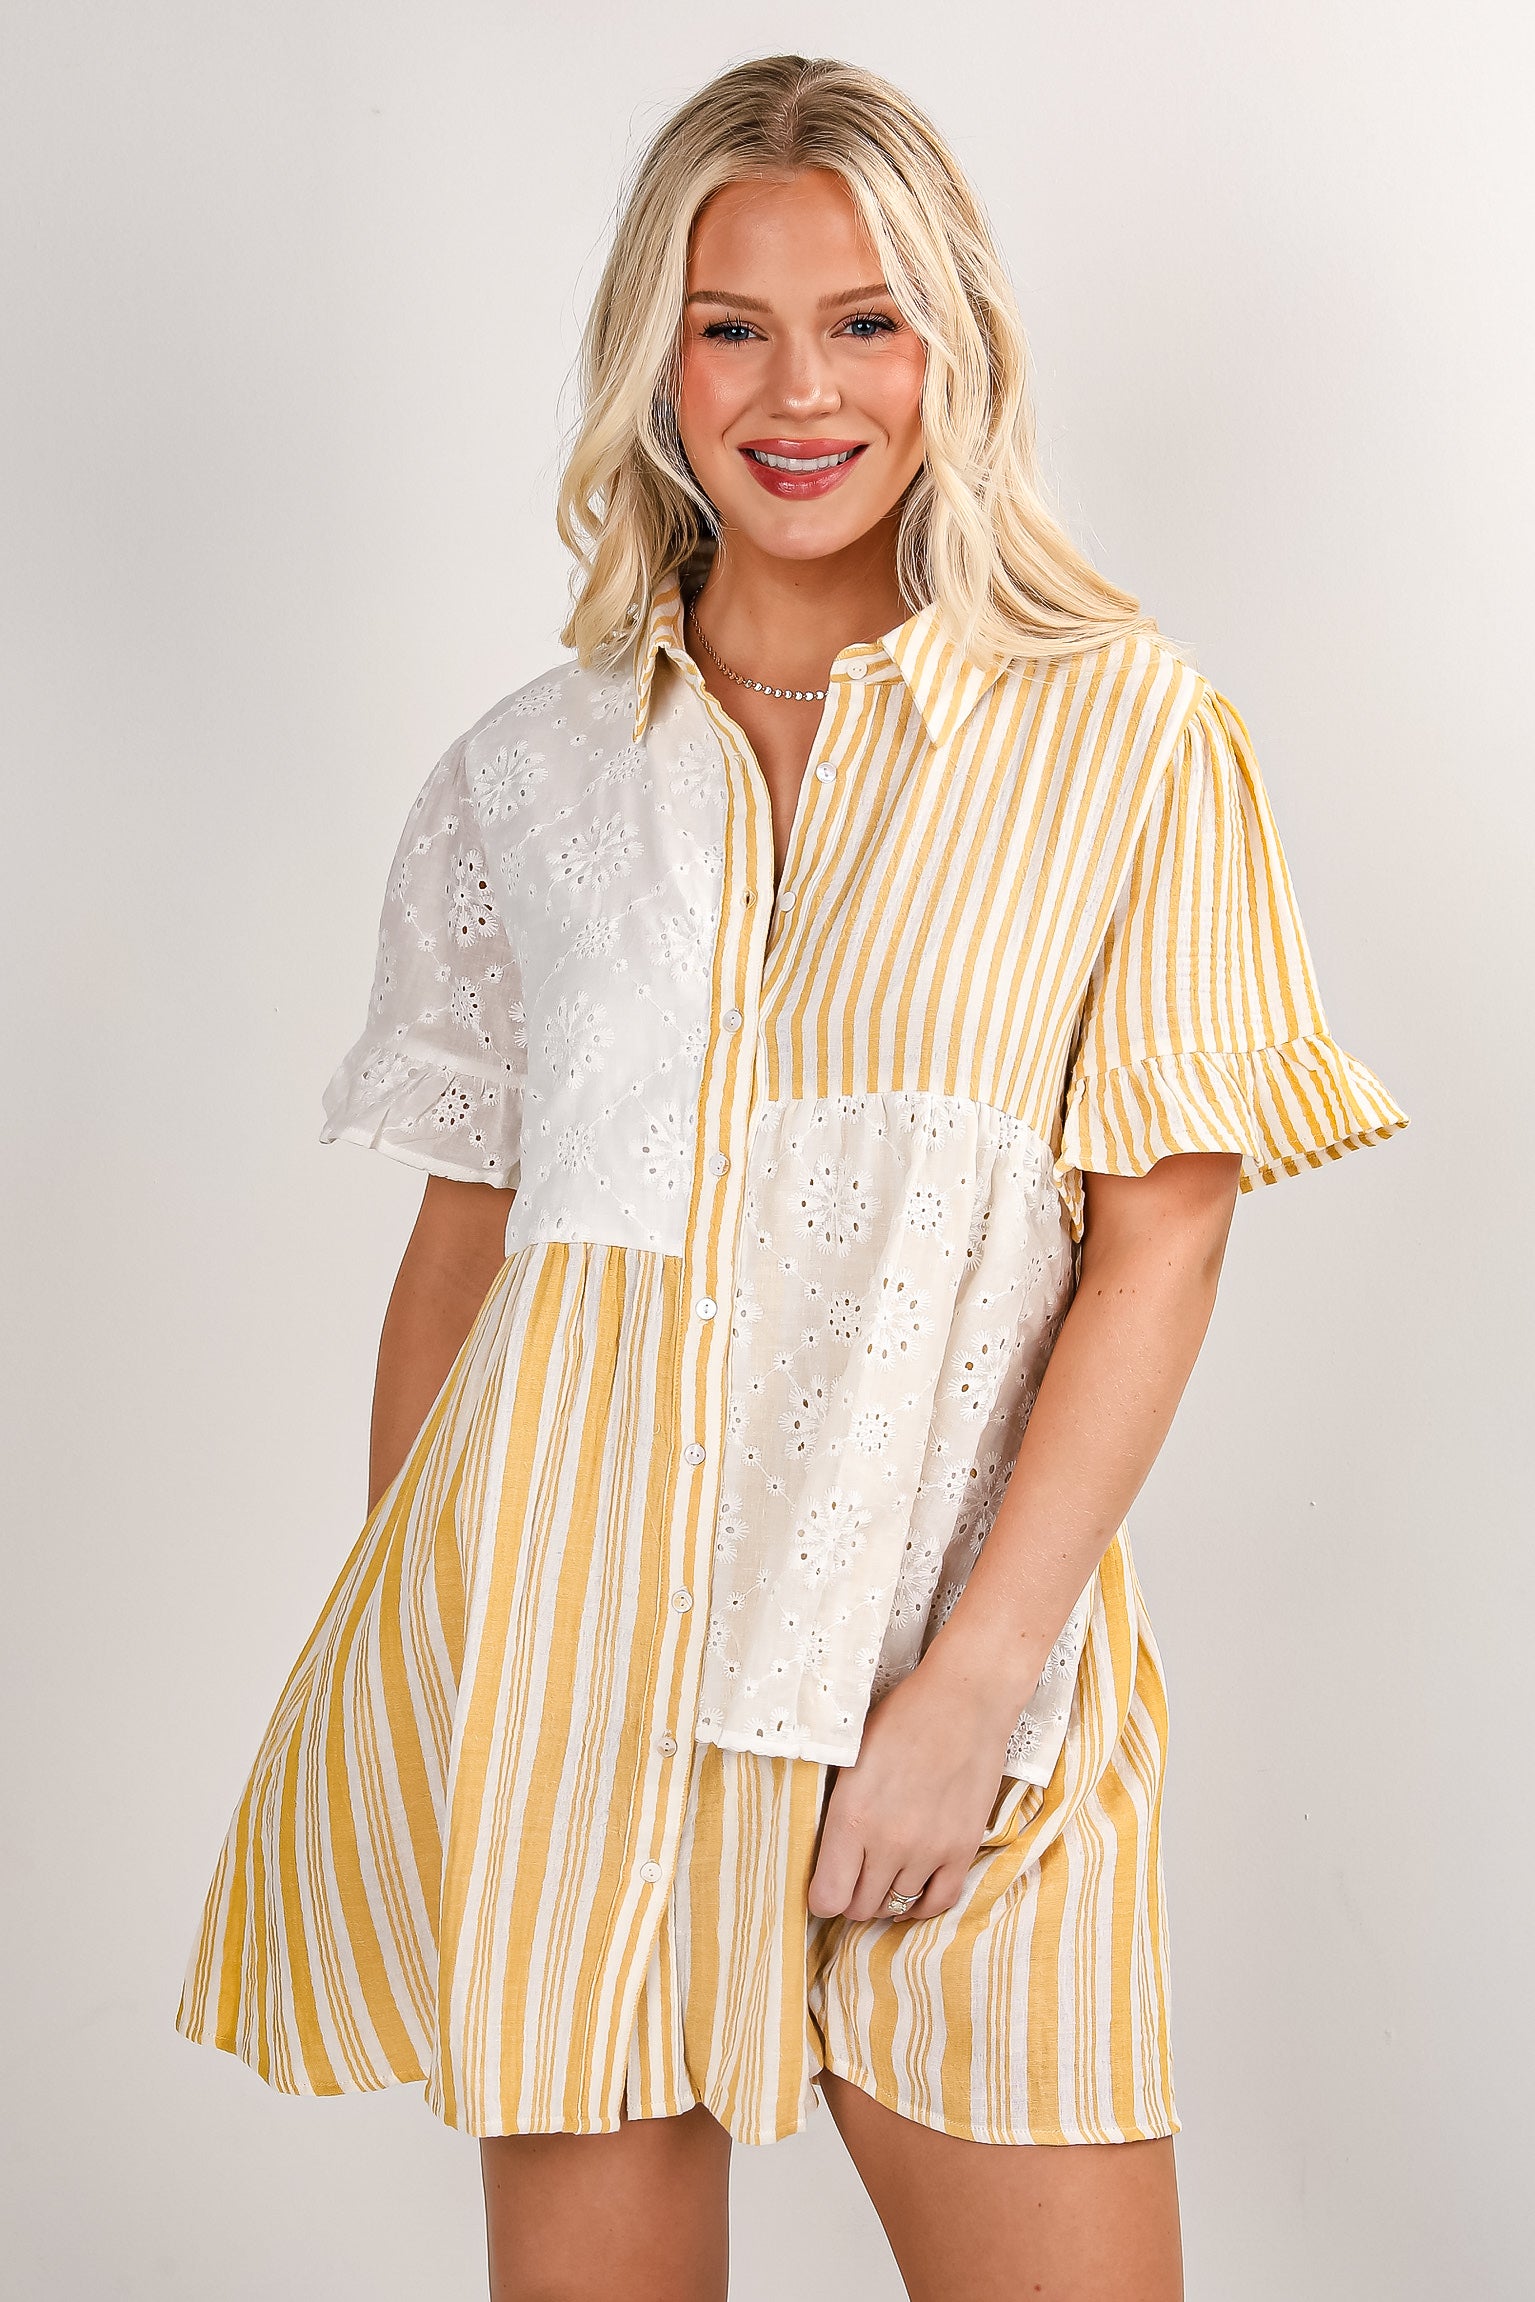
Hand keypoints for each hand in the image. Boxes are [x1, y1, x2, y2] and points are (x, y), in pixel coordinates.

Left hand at [805, 1644, 1023, 1923]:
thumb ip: (837, 1809)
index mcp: (851, 1817)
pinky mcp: (963, 1848)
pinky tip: (915, 1887)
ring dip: (886, 1896)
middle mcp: (888, 1843)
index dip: (822, 1896)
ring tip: (883, 1873)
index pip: (826, 1898)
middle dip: (852, 1897)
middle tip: (854, 1876)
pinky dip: (923, 1903)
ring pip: (897, 1907)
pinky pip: (940, 1902)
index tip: (826, 1882)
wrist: (964, 1700)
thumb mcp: (849, 1755)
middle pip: (860, 1908)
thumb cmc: (901, 1717)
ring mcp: (929, 1850)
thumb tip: (824, 1849)